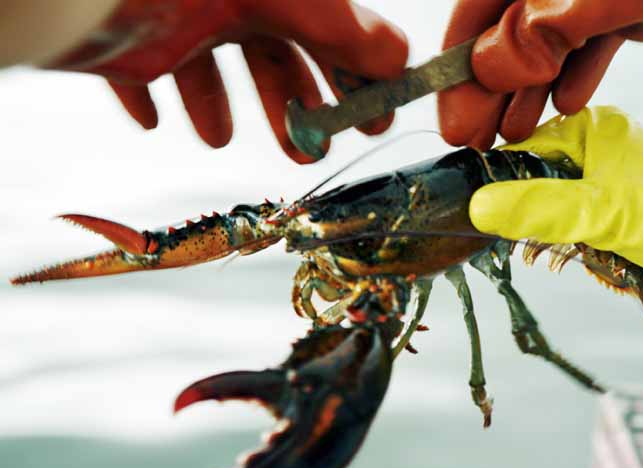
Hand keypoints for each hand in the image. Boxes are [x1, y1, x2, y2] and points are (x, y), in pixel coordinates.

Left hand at [48, 0, 407, 159]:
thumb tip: (397, 57)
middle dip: (294, 107)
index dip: (357, 76)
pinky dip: (148, 102)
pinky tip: (153, 122)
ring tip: (223, 139)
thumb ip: (337, 26)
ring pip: (207, 72)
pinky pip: (138, 78)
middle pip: (273, 57)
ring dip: (222, 111)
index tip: (372, 120)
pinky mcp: (127, 46)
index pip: (331, 30)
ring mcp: (175, 21)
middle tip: (309, 152)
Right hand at [438, 0, 642, 149]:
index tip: (452, 118)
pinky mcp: (621, 8)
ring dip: (527, 95)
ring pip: (543, 48)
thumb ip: (543, 30)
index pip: (475, 12)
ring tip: (514, 137)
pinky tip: (567, 106)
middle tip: (475, 141)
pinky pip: (586, 47)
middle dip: (489, 93)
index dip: (458, 69)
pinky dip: (575, 78)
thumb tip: (494, 65)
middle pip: (505, 38)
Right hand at [469, 106, 642, 298]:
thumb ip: (539, 207)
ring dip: (543, 231)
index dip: (494, 184)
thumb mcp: (601, 212)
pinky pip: (563, 219)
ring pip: (542, 203)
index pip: (516, 150)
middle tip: (532, 239)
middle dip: (522, 213)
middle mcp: (590, 146)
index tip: (483, 217)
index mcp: (586, 127)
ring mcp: (598, 176)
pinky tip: (575, 251)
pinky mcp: (605, 203)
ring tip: (561, 247)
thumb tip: (479, 206)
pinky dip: (561, 239)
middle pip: (525, 178)